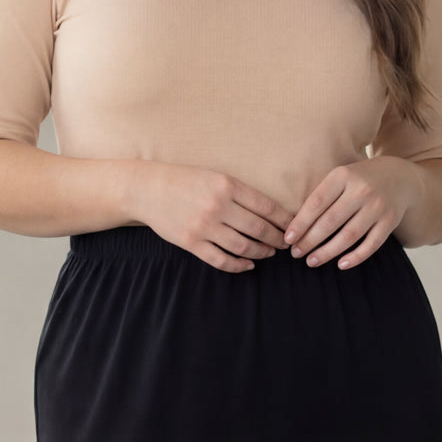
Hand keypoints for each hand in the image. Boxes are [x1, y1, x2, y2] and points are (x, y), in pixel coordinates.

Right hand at [137, 164, 295, 272]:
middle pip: (258, 229)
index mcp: (227, 185)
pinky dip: (238, 265)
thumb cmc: (184, 180)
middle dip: (276, 239)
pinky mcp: (191, 243)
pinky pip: (221, 260)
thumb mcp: (215, 176)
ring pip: (243, 246)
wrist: (147, 189)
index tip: (293, 227)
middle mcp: (218, 206)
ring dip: (260, 252)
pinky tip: (247, 265)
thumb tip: (268, 211)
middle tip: (285, 244)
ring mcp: (204, 226)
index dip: (284, 220)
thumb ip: (239, 192)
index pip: (266, 206)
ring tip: (269, 253)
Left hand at [283, 157, 420, 268]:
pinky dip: (355, 257)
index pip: (316, 203)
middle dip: (310, 241)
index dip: (300, 223)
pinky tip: (340, 265)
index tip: (288, 239)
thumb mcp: (341, 178)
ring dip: (327, 252)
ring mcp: (377, 206)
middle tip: (296, 253)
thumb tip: (295, 227)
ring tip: (312, 261)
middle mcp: (362, 190)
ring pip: (349, 236)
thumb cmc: (360, 181)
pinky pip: (371, 244)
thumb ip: (322, 195)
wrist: (400, 177)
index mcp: (343, 176)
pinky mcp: (390, 221)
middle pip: (330, 222)